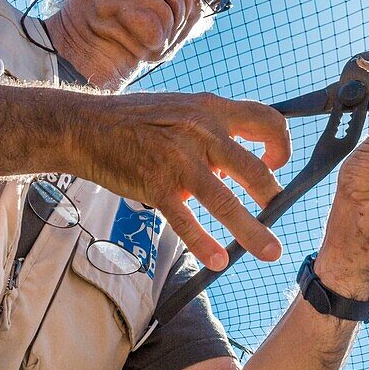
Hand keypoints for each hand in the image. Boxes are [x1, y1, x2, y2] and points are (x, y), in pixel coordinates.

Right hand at [73, 92, 290, 271]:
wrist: (87, 125)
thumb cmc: (138, 119)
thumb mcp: (184, 109)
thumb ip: (214, 128)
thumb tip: (242, 160)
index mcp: (212, 109)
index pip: (267, 120)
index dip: (281, 144)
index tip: (276, 163)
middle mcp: (202, 132)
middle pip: (254, 168)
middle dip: (273, 194)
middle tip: (276, 209)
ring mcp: (179, 160)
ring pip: (226, 201)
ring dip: (253, 231)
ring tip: (270, 251)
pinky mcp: (156, 185)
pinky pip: (186, 221)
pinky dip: (204, 243)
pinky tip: (217, 260)